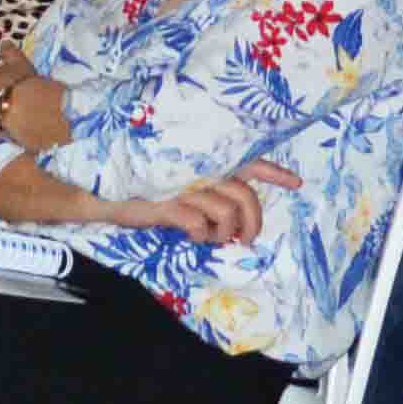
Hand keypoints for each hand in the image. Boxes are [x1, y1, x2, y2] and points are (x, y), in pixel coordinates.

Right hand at [113, 161, 290, 247]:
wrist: (105, 195)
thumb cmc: (147, 194)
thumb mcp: (183, 191)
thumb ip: (210, 196)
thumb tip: (238, 223)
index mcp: (207, 165)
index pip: (248, 163)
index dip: (274, 173)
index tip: (297, 183)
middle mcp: (200, 170)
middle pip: (245, 196)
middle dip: (251, 223)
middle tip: (243, 240)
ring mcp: (185, 185)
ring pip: (226, 212)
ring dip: (222, 234)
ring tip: (208, 238)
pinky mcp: (168, 202)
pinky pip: (198, 223)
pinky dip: (199, 235)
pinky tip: (189, 237)